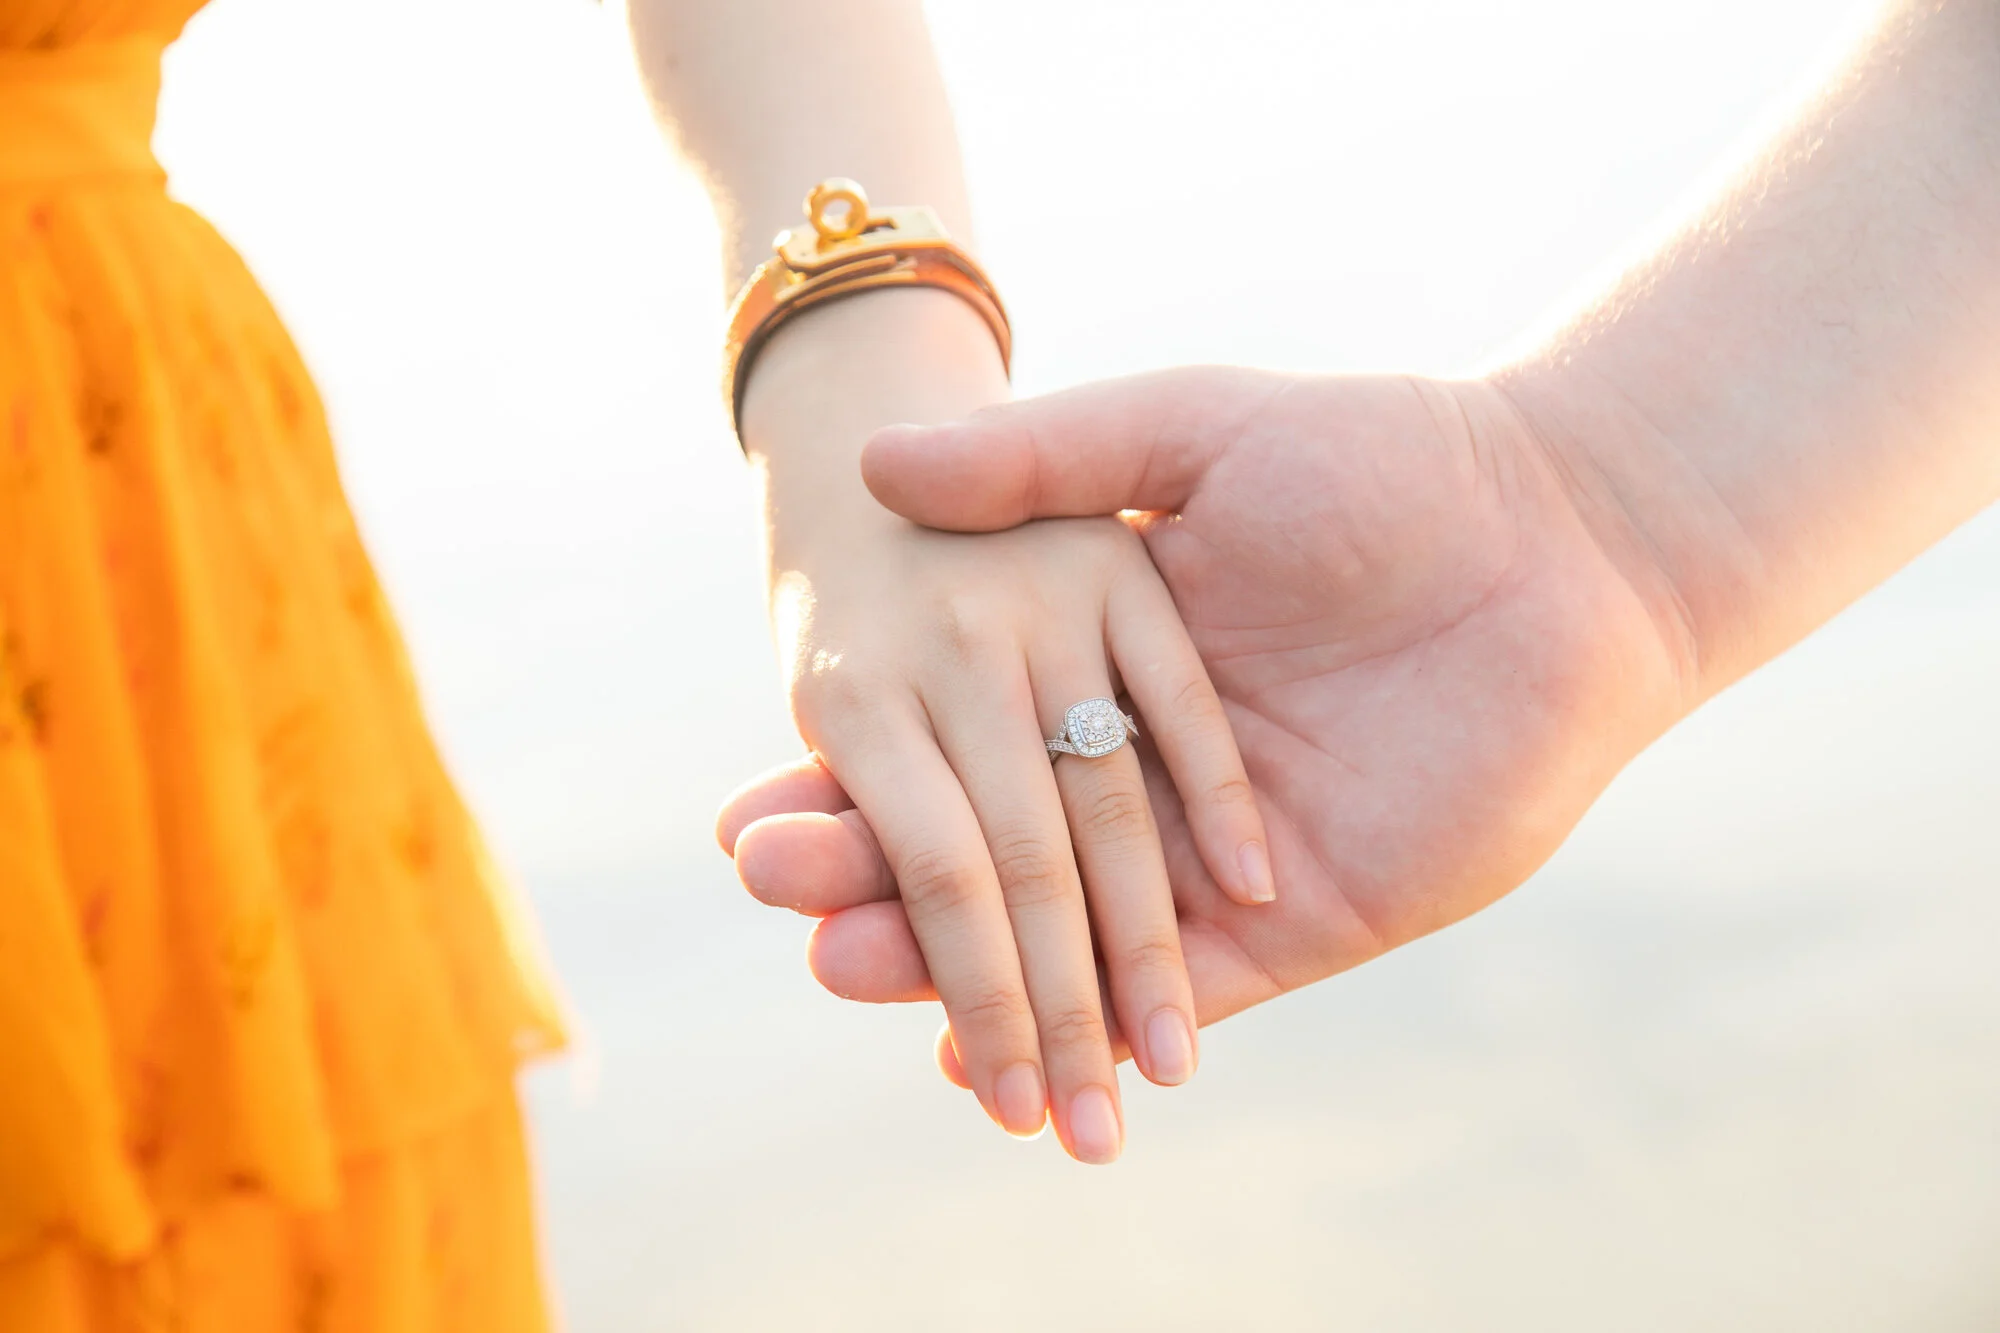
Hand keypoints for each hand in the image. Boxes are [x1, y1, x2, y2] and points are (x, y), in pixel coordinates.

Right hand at [721, 366, 1694, 1073]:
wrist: (1562, 537)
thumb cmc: (1385, 463)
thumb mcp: (1192, 433)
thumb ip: (1043, 459)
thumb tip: (878, 462)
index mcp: (1101, 657)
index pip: (950, 740)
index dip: (848, 778)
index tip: (753, 808)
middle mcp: (1143, 766)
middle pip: (987, 845)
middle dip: (876, 876)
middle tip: (780, 895)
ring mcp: (1216, 850)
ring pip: (1064, 933)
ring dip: (955, 967)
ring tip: (845, 972)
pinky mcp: (1296, 918)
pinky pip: (1178, 987)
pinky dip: (1088, 1022)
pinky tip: (982, 1052)